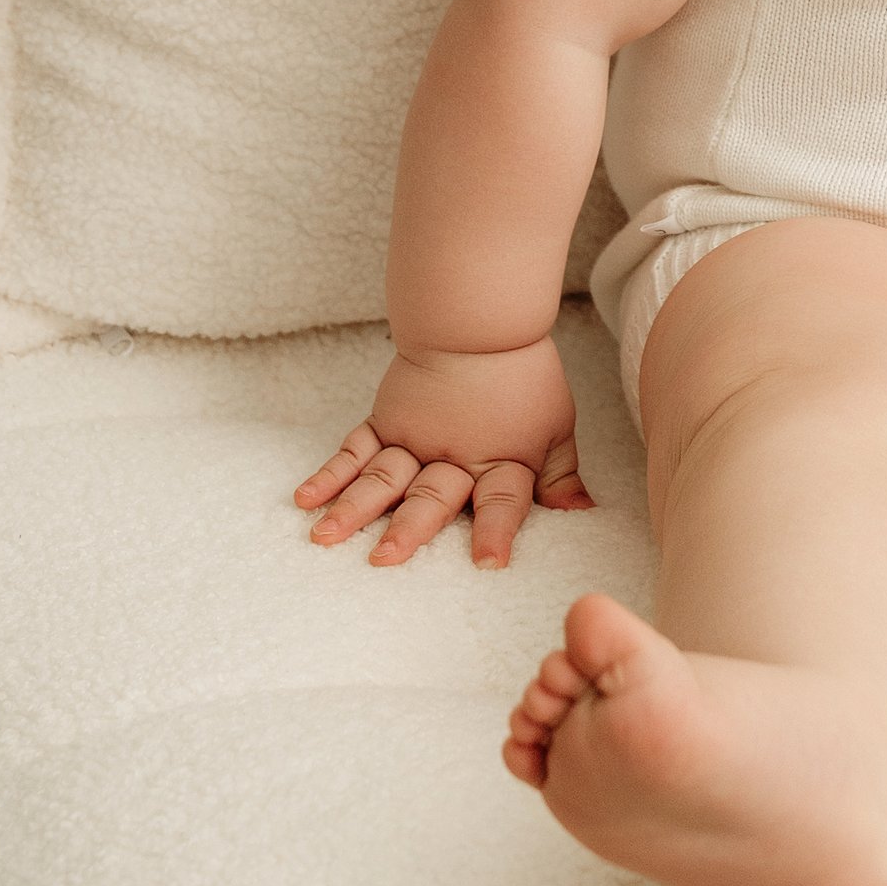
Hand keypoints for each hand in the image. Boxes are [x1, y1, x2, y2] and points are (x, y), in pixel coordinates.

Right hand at [295, 338, 593, 567]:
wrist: (480, 322)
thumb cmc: (523, 379)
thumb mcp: (555, 426)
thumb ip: (560, 475)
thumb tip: (580, 515)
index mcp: (500, 460)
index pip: (502, 500)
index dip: (496, 530)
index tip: (488, 562)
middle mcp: (453, 455)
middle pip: (432, 494)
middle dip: (410, 527)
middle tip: (385, 557)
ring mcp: (415, 438)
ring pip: (384, 477)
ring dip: (354, 508)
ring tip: (324, 537)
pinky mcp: (387, 422)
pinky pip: (354, 450)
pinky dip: (330, 474)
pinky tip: (306, 498)